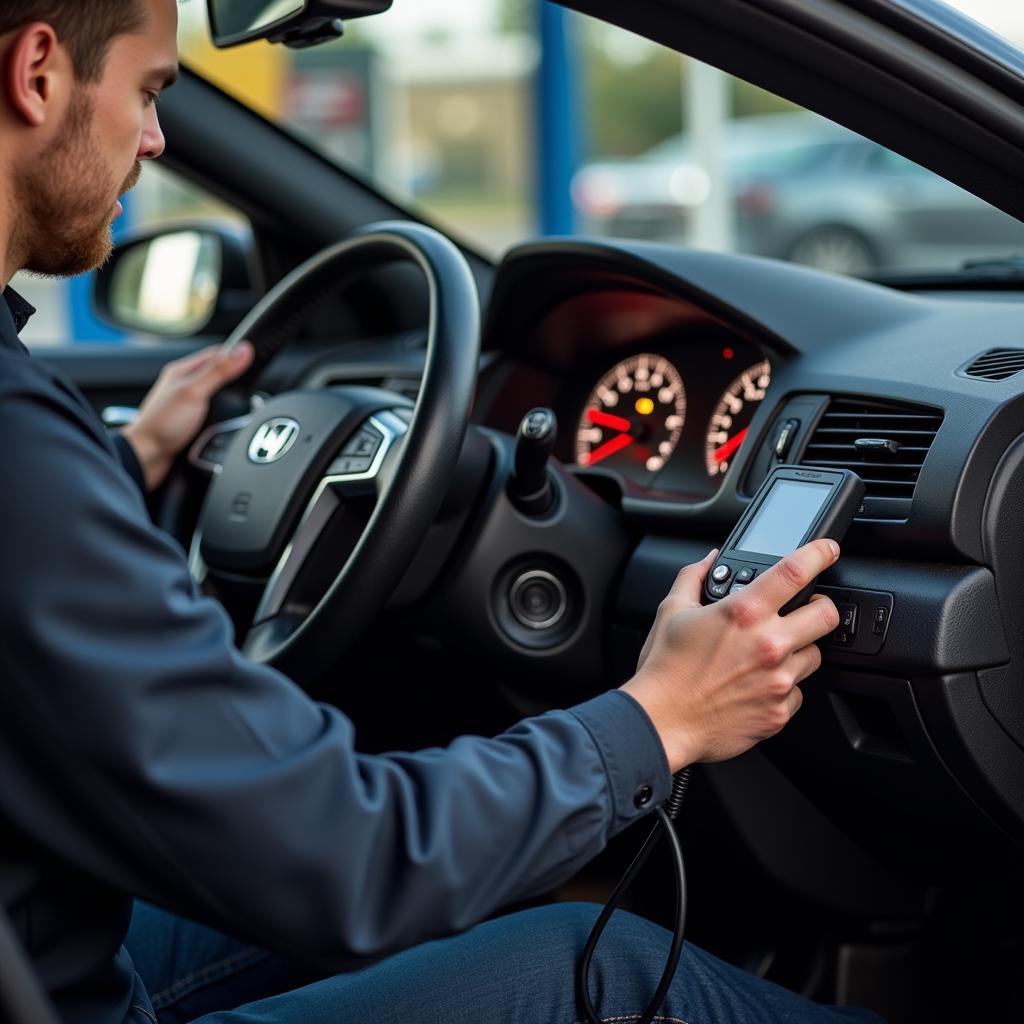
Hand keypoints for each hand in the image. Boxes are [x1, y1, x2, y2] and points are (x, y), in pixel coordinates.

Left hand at [121, 342, 254, 490]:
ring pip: (217, 395)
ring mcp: (187, 404)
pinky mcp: (190, 422)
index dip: (236, 354)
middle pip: (218, 374)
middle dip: (235, 380)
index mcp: (182, 370)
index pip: (216, 353)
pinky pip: (213, 412)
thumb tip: (243, 351)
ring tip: (241, 404)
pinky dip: (223, 416)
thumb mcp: (195, 392)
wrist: (147, 457)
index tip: (253, 358)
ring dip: (230, 400)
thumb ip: (220, 371)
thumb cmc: (161, 424)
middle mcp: (184, 385)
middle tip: (251, 384)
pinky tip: (227, 421)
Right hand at [621, 540, 840, 771]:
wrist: (661, 721)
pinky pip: (798, 692)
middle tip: (801, 611)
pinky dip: (783, 687)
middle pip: (827, 614)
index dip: (820, 553)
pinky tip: (756, 684)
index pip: (796, 571)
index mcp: (743, 613)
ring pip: (815, 655)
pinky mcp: (779, 711)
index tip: (827, 550)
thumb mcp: (672, 611)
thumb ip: (693, 578)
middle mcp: (768, 644)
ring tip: (766, 655)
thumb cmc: (665, 669)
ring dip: (798, 651)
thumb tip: (708, 561)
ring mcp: (778, 680)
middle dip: (818, 608)